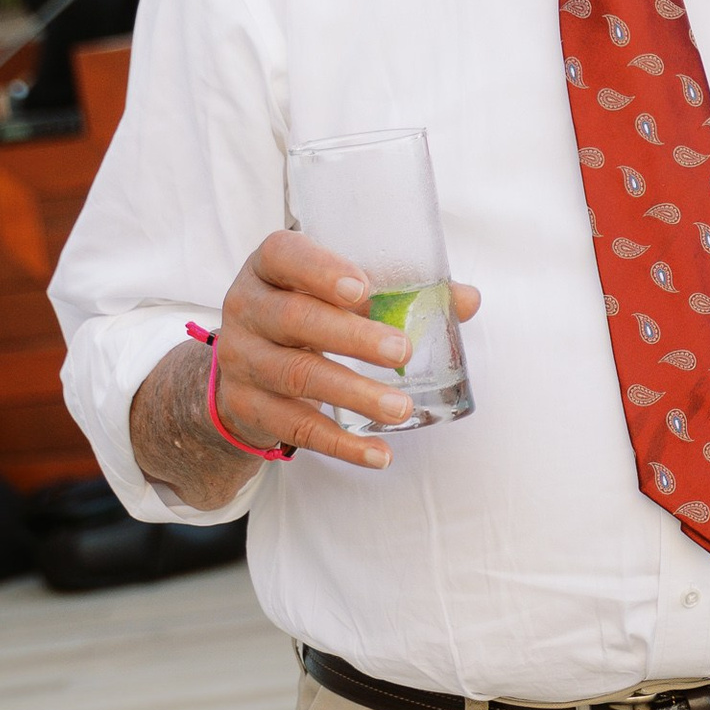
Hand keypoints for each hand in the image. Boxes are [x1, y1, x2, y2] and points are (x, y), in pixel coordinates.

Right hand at [128, 229, 482, 505]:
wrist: (245, 368)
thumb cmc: (306, 315)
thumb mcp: (336, 294)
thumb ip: (398, 291)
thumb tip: (467, 300)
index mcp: (271, 268)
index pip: (284, 255)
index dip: (321, 270)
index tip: (363, 288)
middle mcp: (248, 308)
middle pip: (294, 319)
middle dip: (351, 337)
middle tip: (403, 352)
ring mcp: (242, 359)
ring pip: (297, 376)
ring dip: (354, 394)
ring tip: (401, 409)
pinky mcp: (247, 406)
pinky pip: (295, 427)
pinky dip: (341, 445)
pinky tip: (379, 454)